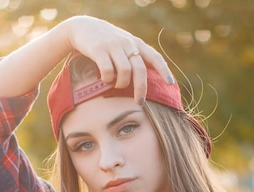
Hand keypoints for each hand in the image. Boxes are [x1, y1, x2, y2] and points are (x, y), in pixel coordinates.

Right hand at [60, 16, 174, 103]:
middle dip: (141, 89)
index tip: (170, 84)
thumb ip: (136, 58)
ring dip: (121, 83)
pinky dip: (108, 79)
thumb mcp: (124, 45)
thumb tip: (148, 79)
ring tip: (115, 85)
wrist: (83, 27)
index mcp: (136, 43)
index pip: (155, 57)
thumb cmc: (107, 42)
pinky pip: (108, 70)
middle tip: (139, 102)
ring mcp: (113, 46)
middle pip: (140, 70)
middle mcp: (127, 43)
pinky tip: (104, 79)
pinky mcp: (99, 49)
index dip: (164, 71)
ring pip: (125, 71)